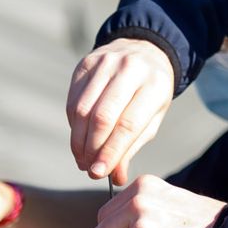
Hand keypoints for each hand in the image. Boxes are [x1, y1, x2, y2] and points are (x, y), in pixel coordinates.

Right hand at [67, 39, 174, 183]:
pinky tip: (79, 137)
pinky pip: (73, 100)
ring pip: (82, 109)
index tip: (98, 173)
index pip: (127, 125)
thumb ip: (132, 146)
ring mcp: (105, 63)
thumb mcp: (152, 118)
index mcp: (153, 85)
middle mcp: (129, 70)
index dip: (110, 152)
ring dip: (78, 140)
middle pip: (101, 117)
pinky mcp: (85, 63)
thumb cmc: (150, 92)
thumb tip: (115, 176)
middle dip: (92, 148)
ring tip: (82, 158)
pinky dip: (73, 124)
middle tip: (89, 168)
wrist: (143, 51)